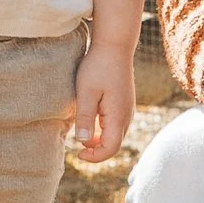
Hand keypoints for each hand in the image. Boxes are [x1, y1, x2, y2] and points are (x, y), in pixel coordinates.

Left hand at [69, 38, 135, 163]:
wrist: (114, 45)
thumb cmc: (98, 67)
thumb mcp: (86, 92)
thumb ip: (85, 118)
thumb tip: (83, 142)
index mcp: (118, 116)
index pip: (110, 148)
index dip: (94, 157)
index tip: (77, 154)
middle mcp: (127, 116)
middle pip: (113, 145)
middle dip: (96, 150)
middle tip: (76, 147)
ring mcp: (127, 110)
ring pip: (114, 135)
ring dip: (98, 140)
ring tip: (80, 132)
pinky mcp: (123, 104)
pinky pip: (114, 124)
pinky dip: (102, 129)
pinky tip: (89, 120)